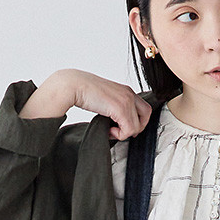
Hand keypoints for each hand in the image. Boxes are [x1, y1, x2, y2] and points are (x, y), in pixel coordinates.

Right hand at [20, 69, 152, 140]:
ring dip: (124, 132)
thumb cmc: (84, 92)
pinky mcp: (121, 108)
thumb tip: (117, 124)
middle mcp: (129, 93)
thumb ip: (114, 107)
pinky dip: (119, 134)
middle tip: (119, 130)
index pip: (144, 109)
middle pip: (146, 116)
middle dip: (135, 127)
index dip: (136, 121)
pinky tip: (108, 129)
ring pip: (138, 126)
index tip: (121, 126)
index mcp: (126, 90)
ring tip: (110, 129)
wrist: (73, 85)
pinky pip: (129, 130)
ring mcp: (126, 100)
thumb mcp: (105, 98)